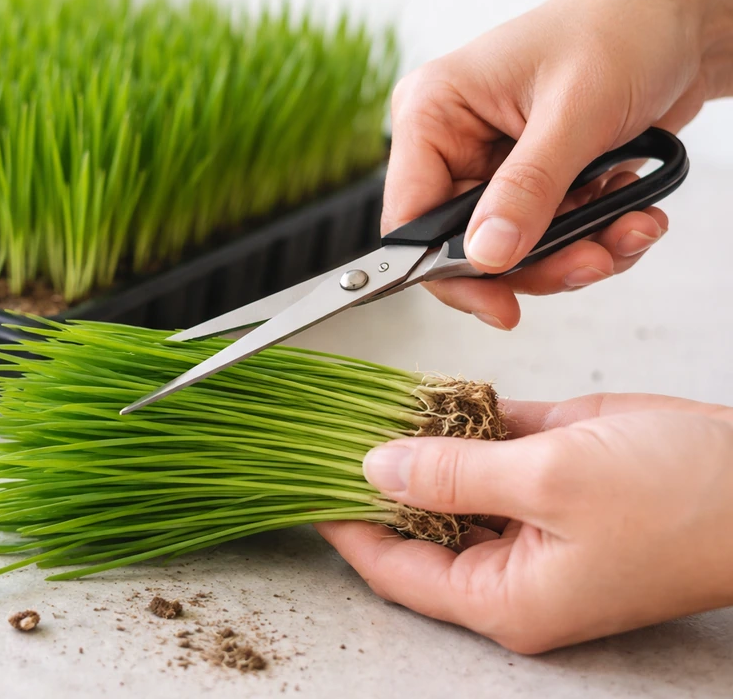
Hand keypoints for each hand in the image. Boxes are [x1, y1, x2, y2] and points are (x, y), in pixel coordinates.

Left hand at [316, 393, 732, 653]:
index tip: (303, 487)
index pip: (396, 568)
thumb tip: (378, 469)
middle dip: (378, 476)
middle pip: (417, 522)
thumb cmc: (688, 502)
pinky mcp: (554, 473)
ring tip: (370, 403)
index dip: (345, 527)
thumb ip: (456, 473)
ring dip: (418, 441)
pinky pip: (489, 449)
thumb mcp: (555, 482)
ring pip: (450, 479)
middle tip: (333, 429)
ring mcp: (532, 516)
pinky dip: (463, 421)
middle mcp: (512, 564)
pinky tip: (431, 395)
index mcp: (506, 596)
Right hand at [383, 0, 732, 328]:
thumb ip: (528, 189)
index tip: (498, 301)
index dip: (447, 268)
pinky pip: (550, 237)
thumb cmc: (621, 28)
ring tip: (626, 233)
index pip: (411, 216)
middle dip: (536, 263)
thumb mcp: (573, 112)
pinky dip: (595, 238)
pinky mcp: (534, 180)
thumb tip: (487, 256)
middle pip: (468, 244)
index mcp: (434, 112)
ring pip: (513, 249)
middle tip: (589, 263)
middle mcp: (456, 142)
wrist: (682, 17)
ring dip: (576, 254)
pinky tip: (632, 214)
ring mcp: (494, 164)